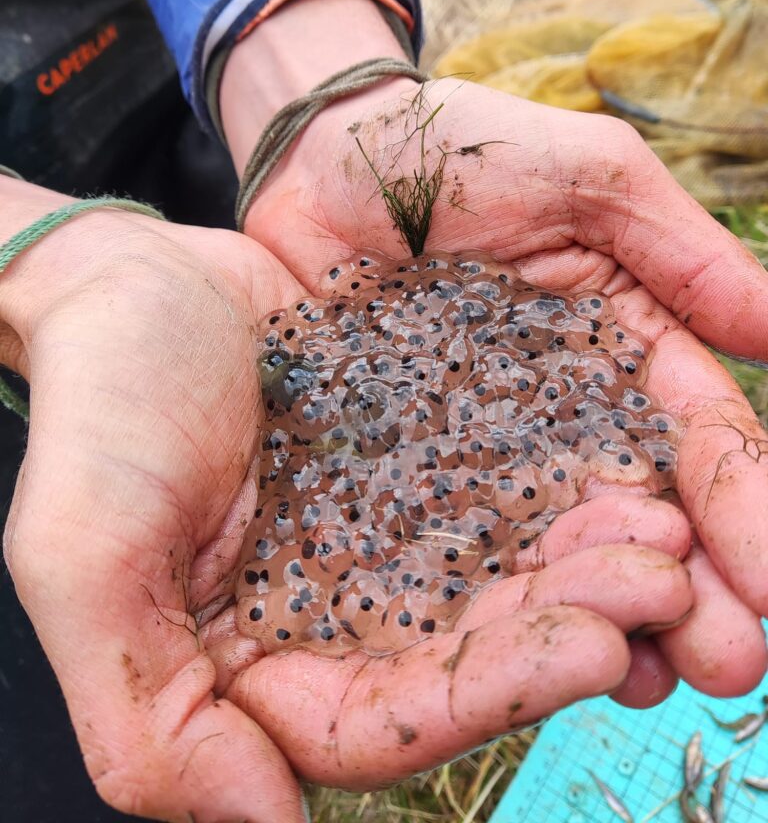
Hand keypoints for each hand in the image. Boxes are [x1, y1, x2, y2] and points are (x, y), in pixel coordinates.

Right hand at [0, 181, 698, 815]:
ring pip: (497, 573)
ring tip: (665, 527)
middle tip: (662, 579)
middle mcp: (330, 614)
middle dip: (568, 624)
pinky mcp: (409, 459)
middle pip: (464, 652)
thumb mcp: (84, 555)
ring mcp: (377, 536)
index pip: (378, 722)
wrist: (132, 285)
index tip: (592, 649)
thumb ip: (145, 711)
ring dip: (584, 559)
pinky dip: (556, 483)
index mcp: (255, 663)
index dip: (489, 696)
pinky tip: (622, 464)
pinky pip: (494, 482)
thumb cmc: (97, 407)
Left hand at [230, 71, 767, 704]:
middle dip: (693, 587)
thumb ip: (677, 249)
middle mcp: (563, 411)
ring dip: (609, 612)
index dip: (744, 506)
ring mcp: (484, 446)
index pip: (697, 434)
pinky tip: (532, 653)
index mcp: (622, 343)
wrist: (327, 154)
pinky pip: (457, 537)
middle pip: (642, 510)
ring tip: (649, 678)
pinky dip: (498, 595)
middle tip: (729, 663)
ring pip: (559, 542)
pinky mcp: (404, 464)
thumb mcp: (585, 173)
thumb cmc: (460, 147)